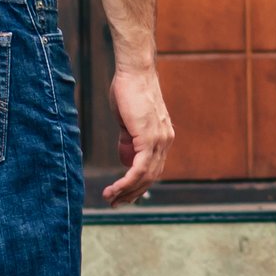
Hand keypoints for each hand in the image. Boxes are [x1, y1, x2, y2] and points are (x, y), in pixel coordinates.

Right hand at [102, 63, 174, 203]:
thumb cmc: (129, 91)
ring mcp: (159, 140)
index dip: (138, 185)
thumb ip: (129, 139)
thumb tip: (127, 157)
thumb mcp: (129, 121)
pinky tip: (116, 189)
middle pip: (151, 176)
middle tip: (115, 203)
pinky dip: (127, 181)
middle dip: (132, 193)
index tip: (123, 196)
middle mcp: (165, 141)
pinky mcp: (149, 137)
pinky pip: (140, 167)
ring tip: (110, 199)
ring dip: (127, 191)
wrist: (134, 72)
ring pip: (145, 176)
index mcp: (162, 137)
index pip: (153, 169)